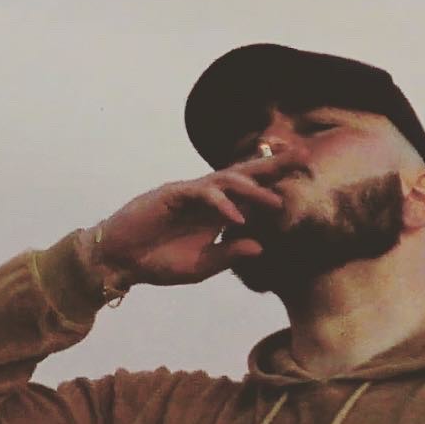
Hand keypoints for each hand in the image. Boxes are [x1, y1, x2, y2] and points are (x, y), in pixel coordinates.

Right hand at [83, 149, 309, 287]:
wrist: (120, 260)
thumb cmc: (158, 261)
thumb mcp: (202, 266)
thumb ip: (229, 255)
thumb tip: (261, 246)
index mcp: (217, 213)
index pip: (251, 194)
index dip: (275, 186)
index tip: (304, 180)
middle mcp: (207, 198)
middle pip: (245, 175)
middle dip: (274, 166)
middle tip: (304, 157)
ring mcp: (190, 193)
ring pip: (227, 180)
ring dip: (253, 189)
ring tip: (275, 201)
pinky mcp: (172, 194)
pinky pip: (202, 194)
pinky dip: (221, 205)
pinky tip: (236, 218)